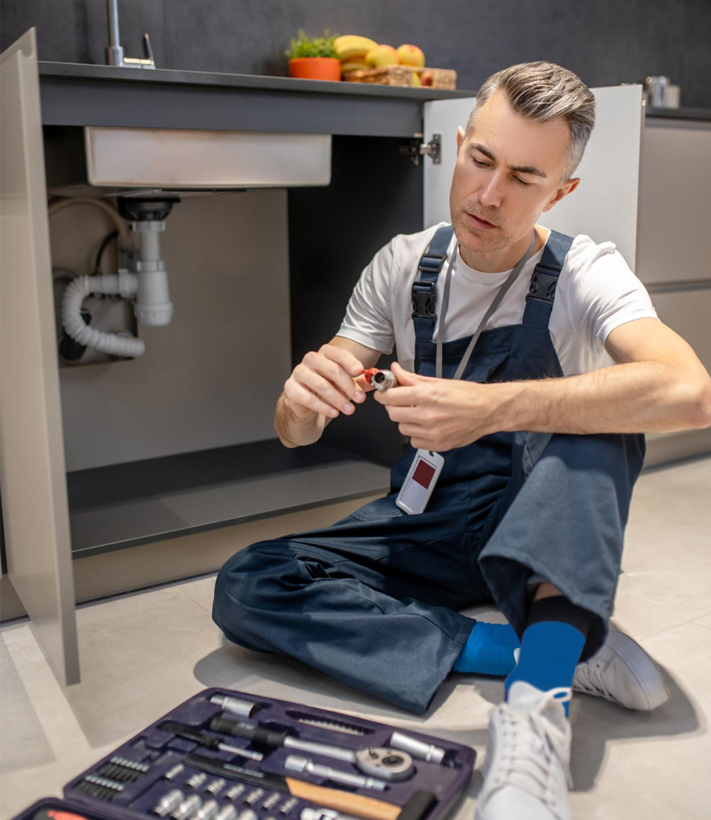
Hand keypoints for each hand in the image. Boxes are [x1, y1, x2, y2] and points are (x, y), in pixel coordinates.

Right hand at [283, 344, 371, 419]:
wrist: (305, 402)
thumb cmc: (327, 388)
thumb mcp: (345, 384)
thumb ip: (360, 381)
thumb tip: (376, 381)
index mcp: (325, 353)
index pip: (338, 354)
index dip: (350, 362)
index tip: (359, 371)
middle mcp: (311, 360)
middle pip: (332, 370)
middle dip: (349, 386)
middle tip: (360, 399)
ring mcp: (299, 373)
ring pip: (322, 385)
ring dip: (338, 399)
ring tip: (350, 410)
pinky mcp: (291, 388)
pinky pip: (308, 398)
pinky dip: (323, 407)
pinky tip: (334, 413)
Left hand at [373, 362, 502, 450]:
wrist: (488, 410)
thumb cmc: (467, 395)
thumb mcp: (438, 382)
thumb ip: (412, 378)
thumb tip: (395, 371)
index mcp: (426, 395)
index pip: (390, 397)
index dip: (383, 394)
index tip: (383, 393)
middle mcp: (427, 415)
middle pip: (393, 414)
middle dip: (394, 407)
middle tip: (401, 402)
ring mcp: (432, 432)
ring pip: (402, 428)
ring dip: (406, 420)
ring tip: (418, 414)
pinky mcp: (437, 444)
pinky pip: (414, 441)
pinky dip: (416, 434)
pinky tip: (426, 426)